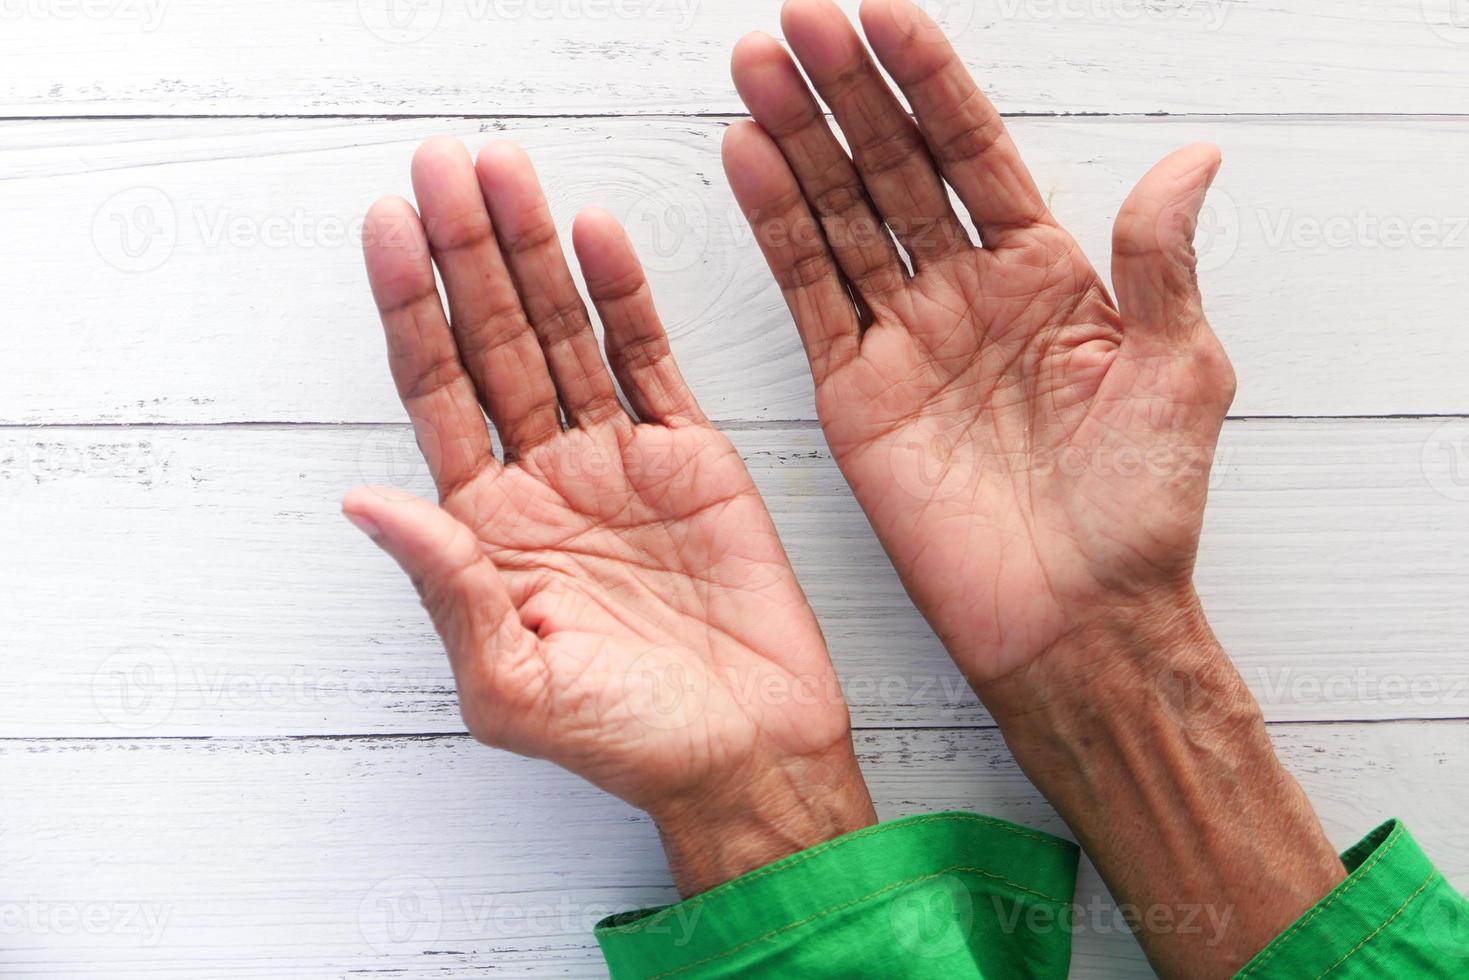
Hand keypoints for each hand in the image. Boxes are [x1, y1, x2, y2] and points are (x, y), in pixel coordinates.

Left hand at [346, 137, 874, 894]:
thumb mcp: (511, 682)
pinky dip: (626, 297)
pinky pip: (651, 360)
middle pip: (494, 343)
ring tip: (508, 171)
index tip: (388, 228)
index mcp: (486, 529)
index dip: (410, 311)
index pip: (436, 396)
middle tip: (445, 165)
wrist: (749, 753)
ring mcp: (616, 460)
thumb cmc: (625, 739)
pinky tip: (597, 235)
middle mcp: (542, 480)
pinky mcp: (692, 456)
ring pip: (565, 335)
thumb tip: (367, 502)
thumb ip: (446, 586)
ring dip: (533, 253)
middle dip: (466, 253)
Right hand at [723, 0, 1234, 685]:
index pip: (974, 153)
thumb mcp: (1181, 373)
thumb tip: (1193, 161)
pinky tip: (750, 162)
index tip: (884, 15)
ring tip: (757, 70)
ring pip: (840, 218)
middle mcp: (966, 295)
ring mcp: (905, 340)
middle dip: (845, 93)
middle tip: (797, 23)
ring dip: (798, 142)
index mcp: (1048, 276)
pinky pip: (810, 296)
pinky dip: (776, 230)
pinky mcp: (855, 395)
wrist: (1076, 621)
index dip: (929, 82)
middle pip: (892, 169)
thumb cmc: (1140, 511)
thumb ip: (1163, 262)